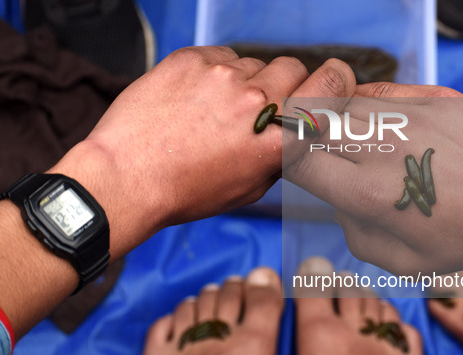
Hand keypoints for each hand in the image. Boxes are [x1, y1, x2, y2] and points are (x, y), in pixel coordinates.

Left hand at [51, 46, 355, 257]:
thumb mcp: (248, 188)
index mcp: (278, 138)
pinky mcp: (192, 60)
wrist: (126, 178)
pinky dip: (215, 71)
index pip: (331, 84)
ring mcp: (223, 76)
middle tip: (259, 104)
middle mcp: (258, 101)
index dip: (335, 79)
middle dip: (283, 83)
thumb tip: (291, 134)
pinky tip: (196, 96)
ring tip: (215, 107)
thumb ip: (279, 156)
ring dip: (245, 80)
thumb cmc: (183, 191)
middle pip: (293, 67)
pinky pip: (221, 55)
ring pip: (254, 62)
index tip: (330, 81)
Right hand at [284, 83, 462, 279]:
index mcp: (367, 194)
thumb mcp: (402, 263)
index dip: (288, 161)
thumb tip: (340, 206)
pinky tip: (375, 120)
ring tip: (351, 139)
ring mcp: (408, 118)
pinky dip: (365, 103)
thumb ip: (355, 237)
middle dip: (306, 137)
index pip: (299, 161)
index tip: (299, 165)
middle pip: (314, 126)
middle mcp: (381, 149)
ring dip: (335, 120)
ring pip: (344, 104)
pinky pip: (381, 92)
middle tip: (318, 150)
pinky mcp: (433, 100)